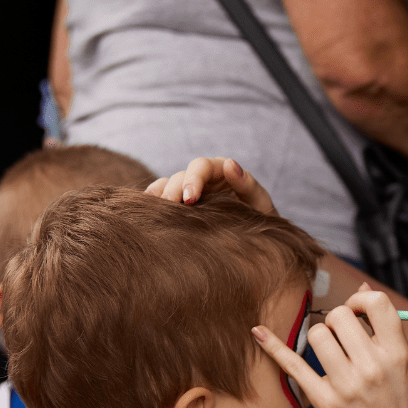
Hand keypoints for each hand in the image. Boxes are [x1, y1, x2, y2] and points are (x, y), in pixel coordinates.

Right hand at [144, 156, 277, 214]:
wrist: (257, 243)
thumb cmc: (260, 220)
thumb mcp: (261, 203)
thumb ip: (248, 185)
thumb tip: (231, 163)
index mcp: (222, 171)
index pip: (202, 166)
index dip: (193, 179)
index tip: (190, 198)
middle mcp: (203, 178)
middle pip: (180, 176)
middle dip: (173, 190)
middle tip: (171, 208)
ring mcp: (189, 191)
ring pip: (167, 186)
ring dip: (159, 196)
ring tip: (154, 211)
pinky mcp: (180, 206)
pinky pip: (161, 199)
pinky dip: (152, 204)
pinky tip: (147, 215)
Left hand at [252, 284, 407, 407]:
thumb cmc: (400, 405)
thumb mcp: (404, 366)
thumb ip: (385, 329)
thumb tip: (363, 289)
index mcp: (397, 353)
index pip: (377, 303)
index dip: (360, 300)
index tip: (355, 313)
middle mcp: (374, 366)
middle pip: (340, 316)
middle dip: (336, 322)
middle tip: (340, 340)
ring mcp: (349, 386)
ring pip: (318, 335)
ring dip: (320, 338)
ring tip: (328, 356)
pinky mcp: (326, 403)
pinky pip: (294, 366)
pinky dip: (274, 347)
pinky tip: (258, 333)